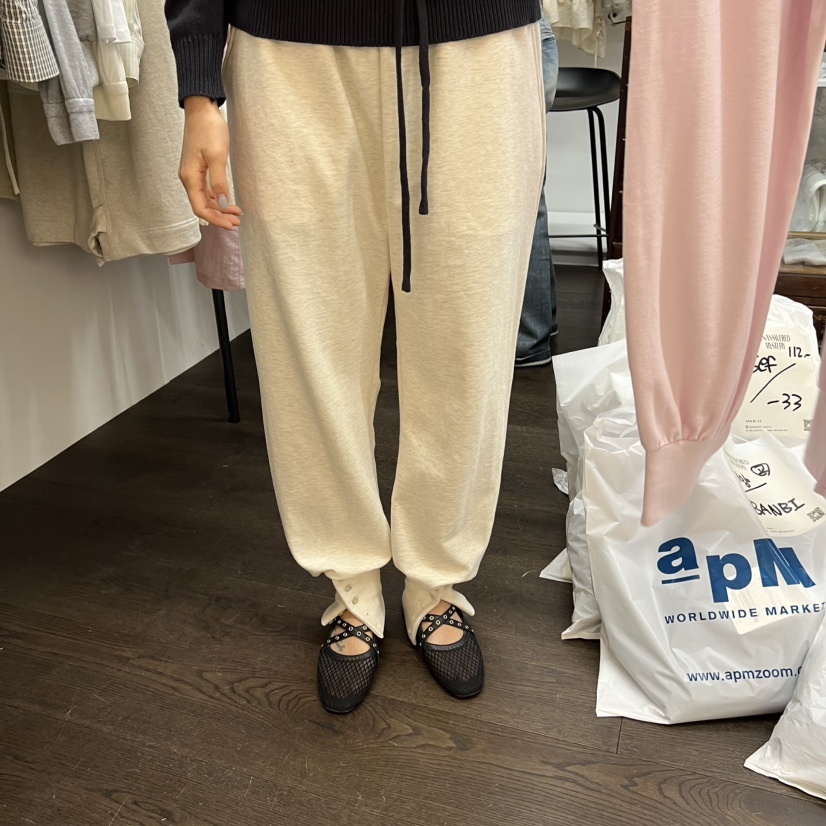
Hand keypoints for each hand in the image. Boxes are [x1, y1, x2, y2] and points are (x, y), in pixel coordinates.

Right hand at [179, 97, 242, 229]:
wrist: (202, 109)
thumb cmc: (208, 129)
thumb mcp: (217, 156)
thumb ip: (219, 182)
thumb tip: (221, 203)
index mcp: (190, 177)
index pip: (200, 208)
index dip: (215, 219)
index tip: (231, 224)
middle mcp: (188, 178)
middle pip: (202, 206)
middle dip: (220, 216)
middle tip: (237, 222)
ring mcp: (193, 174)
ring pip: (205, 199)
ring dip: (220, 208)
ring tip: (236, 214)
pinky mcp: (198, 169)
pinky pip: (206, 190)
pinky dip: (217, 198)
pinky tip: (228, 201)